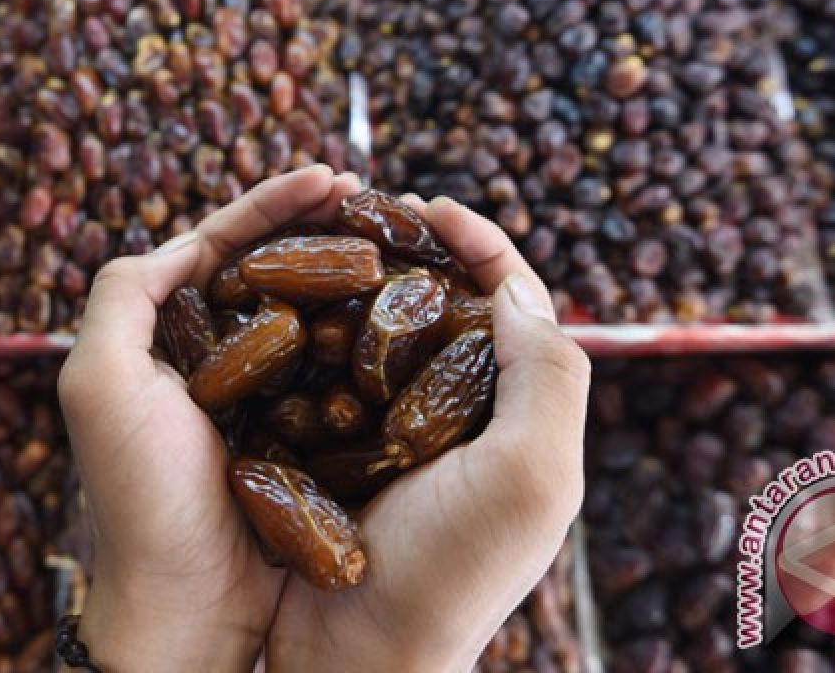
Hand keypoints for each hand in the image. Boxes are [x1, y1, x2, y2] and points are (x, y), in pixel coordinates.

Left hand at [57, 166, 361, 671]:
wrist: (189, 601)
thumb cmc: (139, 494)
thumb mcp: (99, 382)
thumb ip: (121, 296)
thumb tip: (184, 241)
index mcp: (168, 336)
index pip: (224, 245)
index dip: (274, 204)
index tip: (332, 175)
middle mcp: (218, 356)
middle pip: (277, 267)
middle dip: (323, 224)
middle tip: (377, 195)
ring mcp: (268, 394)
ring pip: (315, 311)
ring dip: (352, 269)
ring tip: (399, 237)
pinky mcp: (307, 431)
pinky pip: (342, 368)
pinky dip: (369, 334)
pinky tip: (403, 310)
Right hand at [265, 196, 589, 671]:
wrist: (356, 658)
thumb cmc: (452, 573)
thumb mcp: (532, 476)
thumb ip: (548, 374)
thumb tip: (516, 287)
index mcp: (514, 412)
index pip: (513, 303)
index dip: (482, 244)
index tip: (434, 206)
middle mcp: (459, 415)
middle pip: (446, 305)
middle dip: (415, 248)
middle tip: (370, 208)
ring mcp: (393, 430)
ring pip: (383, 328)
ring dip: (359, 278)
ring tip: (325, 242)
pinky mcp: (333, 446)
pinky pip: (327, 369)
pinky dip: (313, 327)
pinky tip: (286, 301)